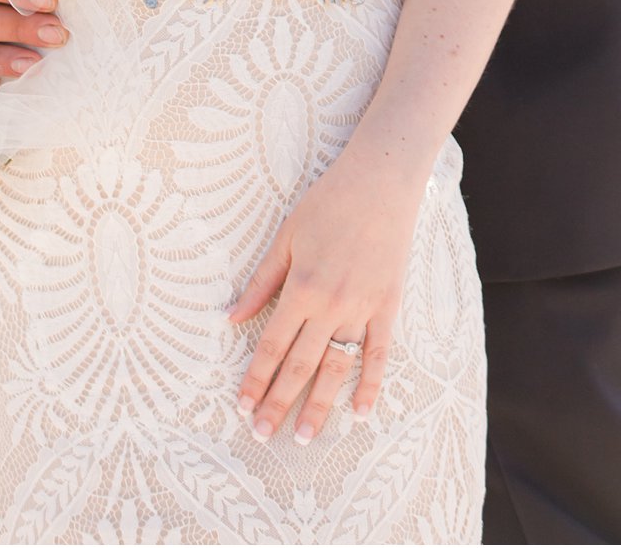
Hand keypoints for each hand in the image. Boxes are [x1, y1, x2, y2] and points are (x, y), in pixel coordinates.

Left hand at [228, 150, 419, 439]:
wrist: (380, 183)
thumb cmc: (328, 203)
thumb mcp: (287, 236)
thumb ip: (262, 281)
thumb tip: (232, 317)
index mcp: (302, 287)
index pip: (273, 344)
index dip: (256, 377)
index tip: (242, 406)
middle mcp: (332, 305)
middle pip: (301, 365)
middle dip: (279, 402)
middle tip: (262, 435)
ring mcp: (363, 309)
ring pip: (337, 368)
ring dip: (320, 405)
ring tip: (304, 437)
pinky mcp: (388, 307)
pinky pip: (379, 355)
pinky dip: (371, 385)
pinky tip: (361, 412)